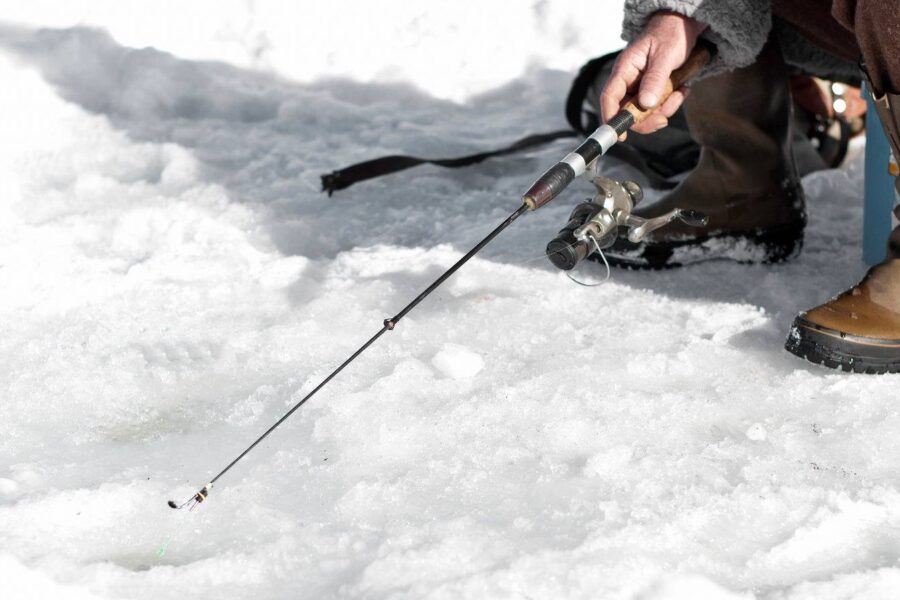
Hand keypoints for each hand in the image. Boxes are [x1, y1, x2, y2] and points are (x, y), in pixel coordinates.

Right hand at [600, 11, 706, 134]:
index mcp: (625, 69)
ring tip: (680, 92)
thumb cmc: (672, 33)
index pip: (609, 97)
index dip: (612, 118)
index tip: (621, 135)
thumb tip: (645, 104)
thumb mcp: (665, 56)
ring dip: (665, 109)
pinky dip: (672, 102)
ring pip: (645, 111)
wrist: (685, 24)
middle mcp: (629, 80)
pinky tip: (682, 89)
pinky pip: (658, 105)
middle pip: (627, 111)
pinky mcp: (653, 89)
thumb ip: (655, 79)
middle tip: (664, 120)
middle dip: (647, 118)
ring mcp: (640, 85)